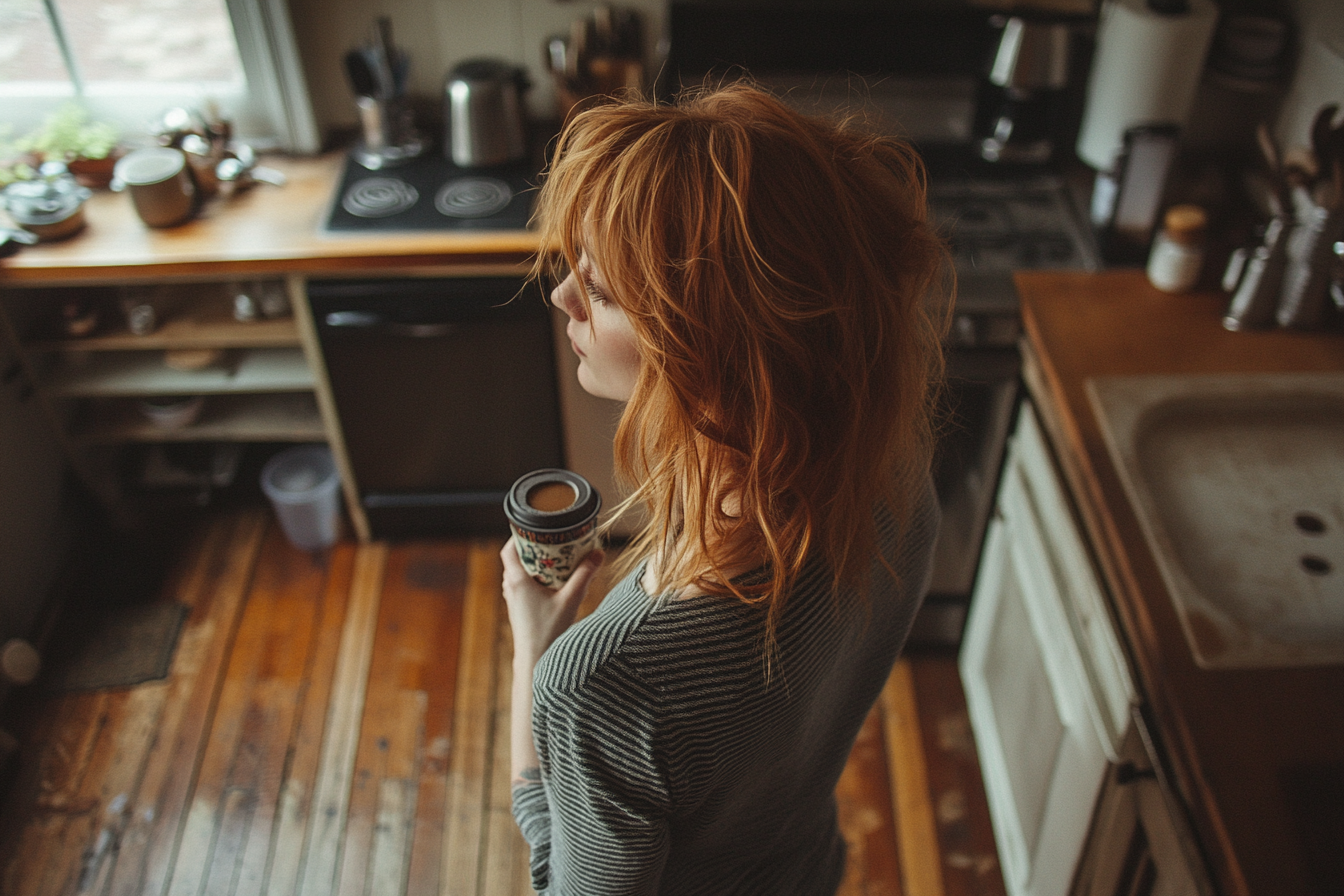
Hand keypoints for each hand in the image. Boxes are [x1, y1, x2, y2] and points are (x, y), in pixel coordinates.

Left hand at [500, 540, 604, 667]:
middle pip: (515, 559)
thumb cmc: (549, 632)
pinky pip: (523, 585)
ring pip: (519, 573)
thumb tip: (598, 553)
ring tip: (553, 558)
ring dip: (533, 563)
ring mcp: (513, 600)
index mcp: (518, 581)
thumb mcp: (571, 600)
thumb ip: (585, 575)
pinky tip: (552, 581)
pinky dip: (534, 578)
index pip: (509, 549)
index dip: (518, 535)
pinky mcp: (519, 610)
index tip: (534, 528)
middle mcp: (511, 588)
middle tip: (551, 540)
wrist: (535, 660)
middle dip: (532, 548)